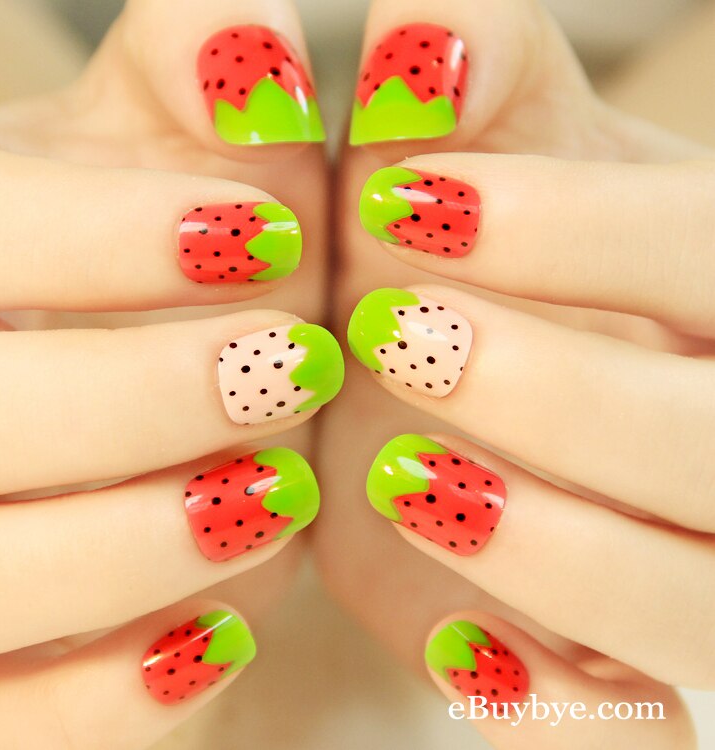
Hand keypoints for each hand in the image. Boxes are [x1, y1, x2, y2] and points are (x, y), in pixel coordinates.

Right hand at [0, 1, 341, 746]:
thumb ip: (202, 79)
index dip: (96, 233)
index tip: (262, 225)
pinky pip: (15, 730)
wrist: (161, 419)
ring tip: (279, 488)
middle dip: (139, 394)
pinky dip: (118, 697)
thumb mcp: (175, 160)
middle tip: (293, 365)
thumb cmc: (170, 276)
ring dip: (144, 542)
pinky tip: (216, 634)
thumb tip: (251, 33)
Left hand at [318, 0, 711, 746]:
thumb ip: (469, 70)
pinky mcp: (626, 663)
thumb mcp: (471, 148)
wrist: (429, 358)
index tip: (412, 196)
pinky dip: (558, 705)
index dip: (579, 227)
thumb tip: (426, 31)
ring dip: (555, 551)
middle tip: (400, 335)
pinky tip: (458, 648)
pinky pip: (631, 721)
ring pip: (693, 605)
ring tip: (399, 475)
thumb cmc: (456, 244)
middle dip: (564, 391)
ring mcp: (696, 566)